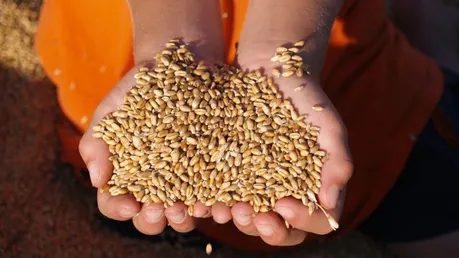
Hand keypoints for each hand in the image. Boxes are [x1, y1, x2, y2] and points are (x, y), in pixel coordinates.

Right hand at [79, 62, 216, 234]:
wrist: (182, 64)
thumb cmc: (140, 87)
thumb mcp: (113, 107)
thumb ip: (97, 140)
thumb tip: (97, 179)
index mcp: (127, 174)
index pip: (115, 202)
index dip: (118, 208)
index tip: (128, 204)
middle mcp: (156, 183)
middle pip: (150, 216)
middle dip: (151, 219)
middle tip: (157, 210)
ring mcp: (186, 179)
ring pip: (182, 212)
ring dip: (182, 218)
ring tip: (185, 208)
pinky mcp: (213, 169)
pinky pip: (213, 193)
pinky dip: (213, 201)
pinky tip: (215, 201)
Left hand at [207, 70, 353, 245]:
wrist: (272, 72)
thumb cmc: (306, 100)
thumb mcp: (327, 126)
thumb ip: (338, 161)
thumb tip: (330, 202)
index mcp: (314, 189)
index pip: (317, 222)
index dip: (302, 220)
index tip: (284, 203)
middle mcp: (286, 194)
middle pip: (281, 229)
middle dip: (266, 229)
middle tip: (254, 215)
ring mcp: (257, 186)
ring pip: (250, 218)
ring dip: (238, 221)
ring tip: (226, 210)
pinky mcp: (231, 173)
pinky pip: (223, 195)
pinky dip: (214, 202)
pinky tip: (203, 200)